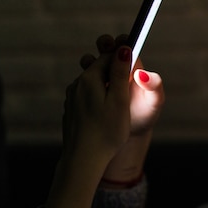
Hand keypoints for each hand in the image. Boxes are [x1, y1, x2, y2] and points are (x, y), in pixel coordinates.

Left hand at [80, 34, 165, 186]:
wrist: (83, 159)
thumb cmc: (107, 131)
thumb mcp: (119, 100)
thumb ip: (120, 73)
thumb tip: (122, 48)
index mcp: (89, 78)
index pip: (109, 56)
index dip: (124, 54)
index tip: (135, 53)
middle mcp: (77, 84)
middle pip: (99, 68)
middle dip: (115, 69)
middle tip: (129, 78)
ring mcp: (72, 98)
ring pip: (93, 84)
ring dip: (107, 86)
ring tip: (119, 100)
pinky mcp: (71, 112)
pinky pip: (88, 98)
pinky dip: (99, 100)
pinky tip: (106, 115)